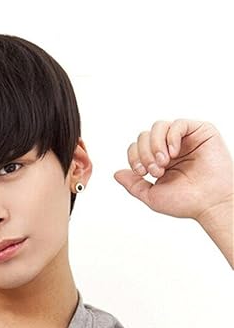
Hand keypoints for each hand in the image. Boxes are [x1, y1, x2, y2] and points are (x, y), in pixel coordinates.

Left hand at [113, 119, 233, 220]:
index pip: (137, 147)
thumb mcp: (152, 196)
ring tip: (164, 162)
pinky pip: (178, 124)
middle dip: (145, 153)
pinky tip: (174, 153)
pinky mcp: (200, 132)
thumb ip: (133, 185)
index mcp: (159, 161)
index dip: (134, 157)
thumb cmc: (187, 202)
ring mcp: (185, 139)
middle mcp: (170, 148)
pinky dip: (171, 137)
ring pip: (158, 127)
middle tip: (155, 170)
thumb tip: (116, 173)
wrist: (210, 203)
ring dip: (155, 144)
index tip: (142, 172)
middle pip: (144, 135)